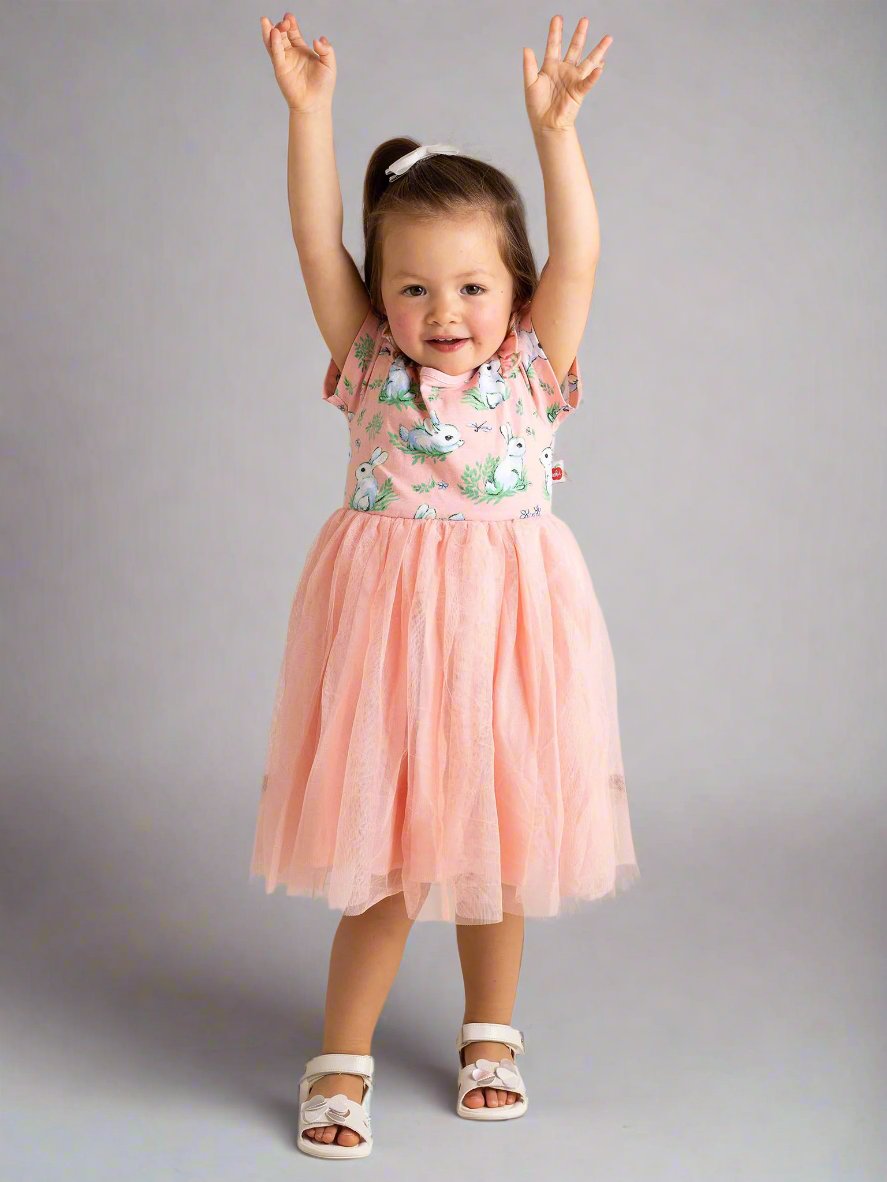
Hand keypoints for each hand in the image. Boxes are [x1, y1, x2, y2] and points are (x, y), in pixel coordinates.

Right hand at [259, 12, 335, 112]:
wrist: (315, 104)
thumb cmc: (323, 87)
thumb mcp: (329, 64)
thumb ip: (326, 50)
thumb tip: (318, 40)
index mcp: (302, 51)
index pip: (293, 33)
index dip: (291, 24)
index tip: (289, 16)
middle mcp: (291, 55)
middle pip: (282, 35)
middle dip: (282, 26)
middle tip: (285, 21)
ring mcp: (284, 61)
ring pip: (274, 43)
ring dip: (271, 31)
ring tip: (267, 22)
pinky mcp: (280, 69)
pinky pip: (275, 53)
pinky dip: (273, 43)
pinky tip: (273, 34)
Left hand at [523, 15, 610, 131]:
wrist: (545, 124)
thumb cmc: (537, 106)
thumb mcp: (530, 83)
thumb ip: (529, 66)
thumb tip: (526, 48)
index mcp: (551, 67)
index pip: (554, 45)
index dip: (555, 32)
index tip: (558, 17)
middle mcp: (564, 70)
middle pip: (574, 48)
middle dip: (579, 34)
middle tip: (584, 20)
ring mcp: (573, 80)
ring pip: (588, 61)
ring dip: (598, 51)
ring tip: (608, 39)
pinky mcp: (579, 91)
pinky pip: (588, 82)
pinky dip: (594, 76)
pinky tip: (601, 67)